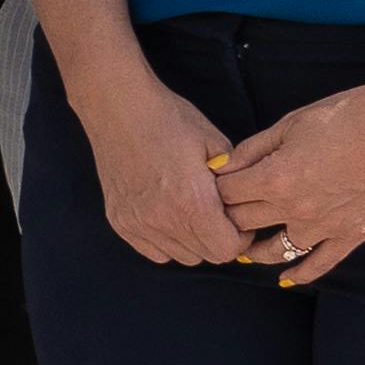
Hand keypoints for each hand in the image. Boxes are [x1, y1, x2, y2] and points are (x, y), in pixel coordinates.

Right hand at [78, 69, 251, 271]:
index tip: (237, 217)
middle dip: (218, 238)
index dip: (240, 236)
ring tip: (191, 212)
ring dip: (192, 241)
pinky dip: (166, 240)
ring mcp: (138, 223)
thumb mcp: (216, 144)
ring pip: (180, 256)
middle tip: (216, 212)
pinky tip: (167, 214)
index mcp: (192, 203)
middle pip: (205, 256)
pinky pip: (153, 251)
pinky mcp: (119, 221)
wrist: (117, 107)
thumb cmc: (169, 120)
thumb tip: (246, 204)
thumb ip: (236, 181)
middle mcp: (163, 220)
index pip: (227, 250)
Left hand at [209, 65, 364, 289]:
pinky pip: (321, 262)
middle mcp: (295, 208)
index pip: (226, 194)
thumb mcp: (289, 124)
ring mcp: (324, 226)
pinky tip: (285, 278)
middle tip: (221, 216)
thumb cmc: (344, 116)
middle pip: (244, 222)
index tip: (212, 186)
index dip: (215, 189)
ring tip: (244, 248)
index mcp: (275, 178)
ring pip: (275, 249)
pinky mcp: (352, 234)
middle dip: (228, 216)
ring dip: (254, 249)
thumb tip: (221, 166)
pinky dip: (300, 273)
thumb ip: (252, 149)